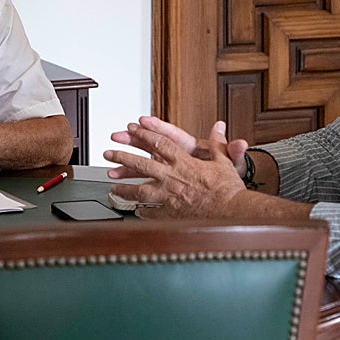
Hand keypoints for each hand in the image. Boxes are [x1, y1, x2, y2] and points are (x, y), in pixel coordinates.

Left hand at [104, 119, 244, 218]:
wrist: (231, 213)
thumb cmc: (228, 189)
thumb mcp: (224, 161)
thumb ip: (217, 143)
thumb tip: (219, 126)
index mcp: (183, 162)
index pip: (159, 143)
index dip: (143, 134)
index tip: (131, 128)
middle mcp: (172, 176)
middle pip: (141, 164)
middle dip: (122, 157)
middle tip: (108, 154)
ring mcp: (169, 195)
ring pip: (140, 190)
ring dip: (125, 188)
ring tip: (113, 188)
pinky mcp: (171, 212)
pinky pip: (152, 212)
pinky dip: (143, 212)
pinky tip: (136, 212)